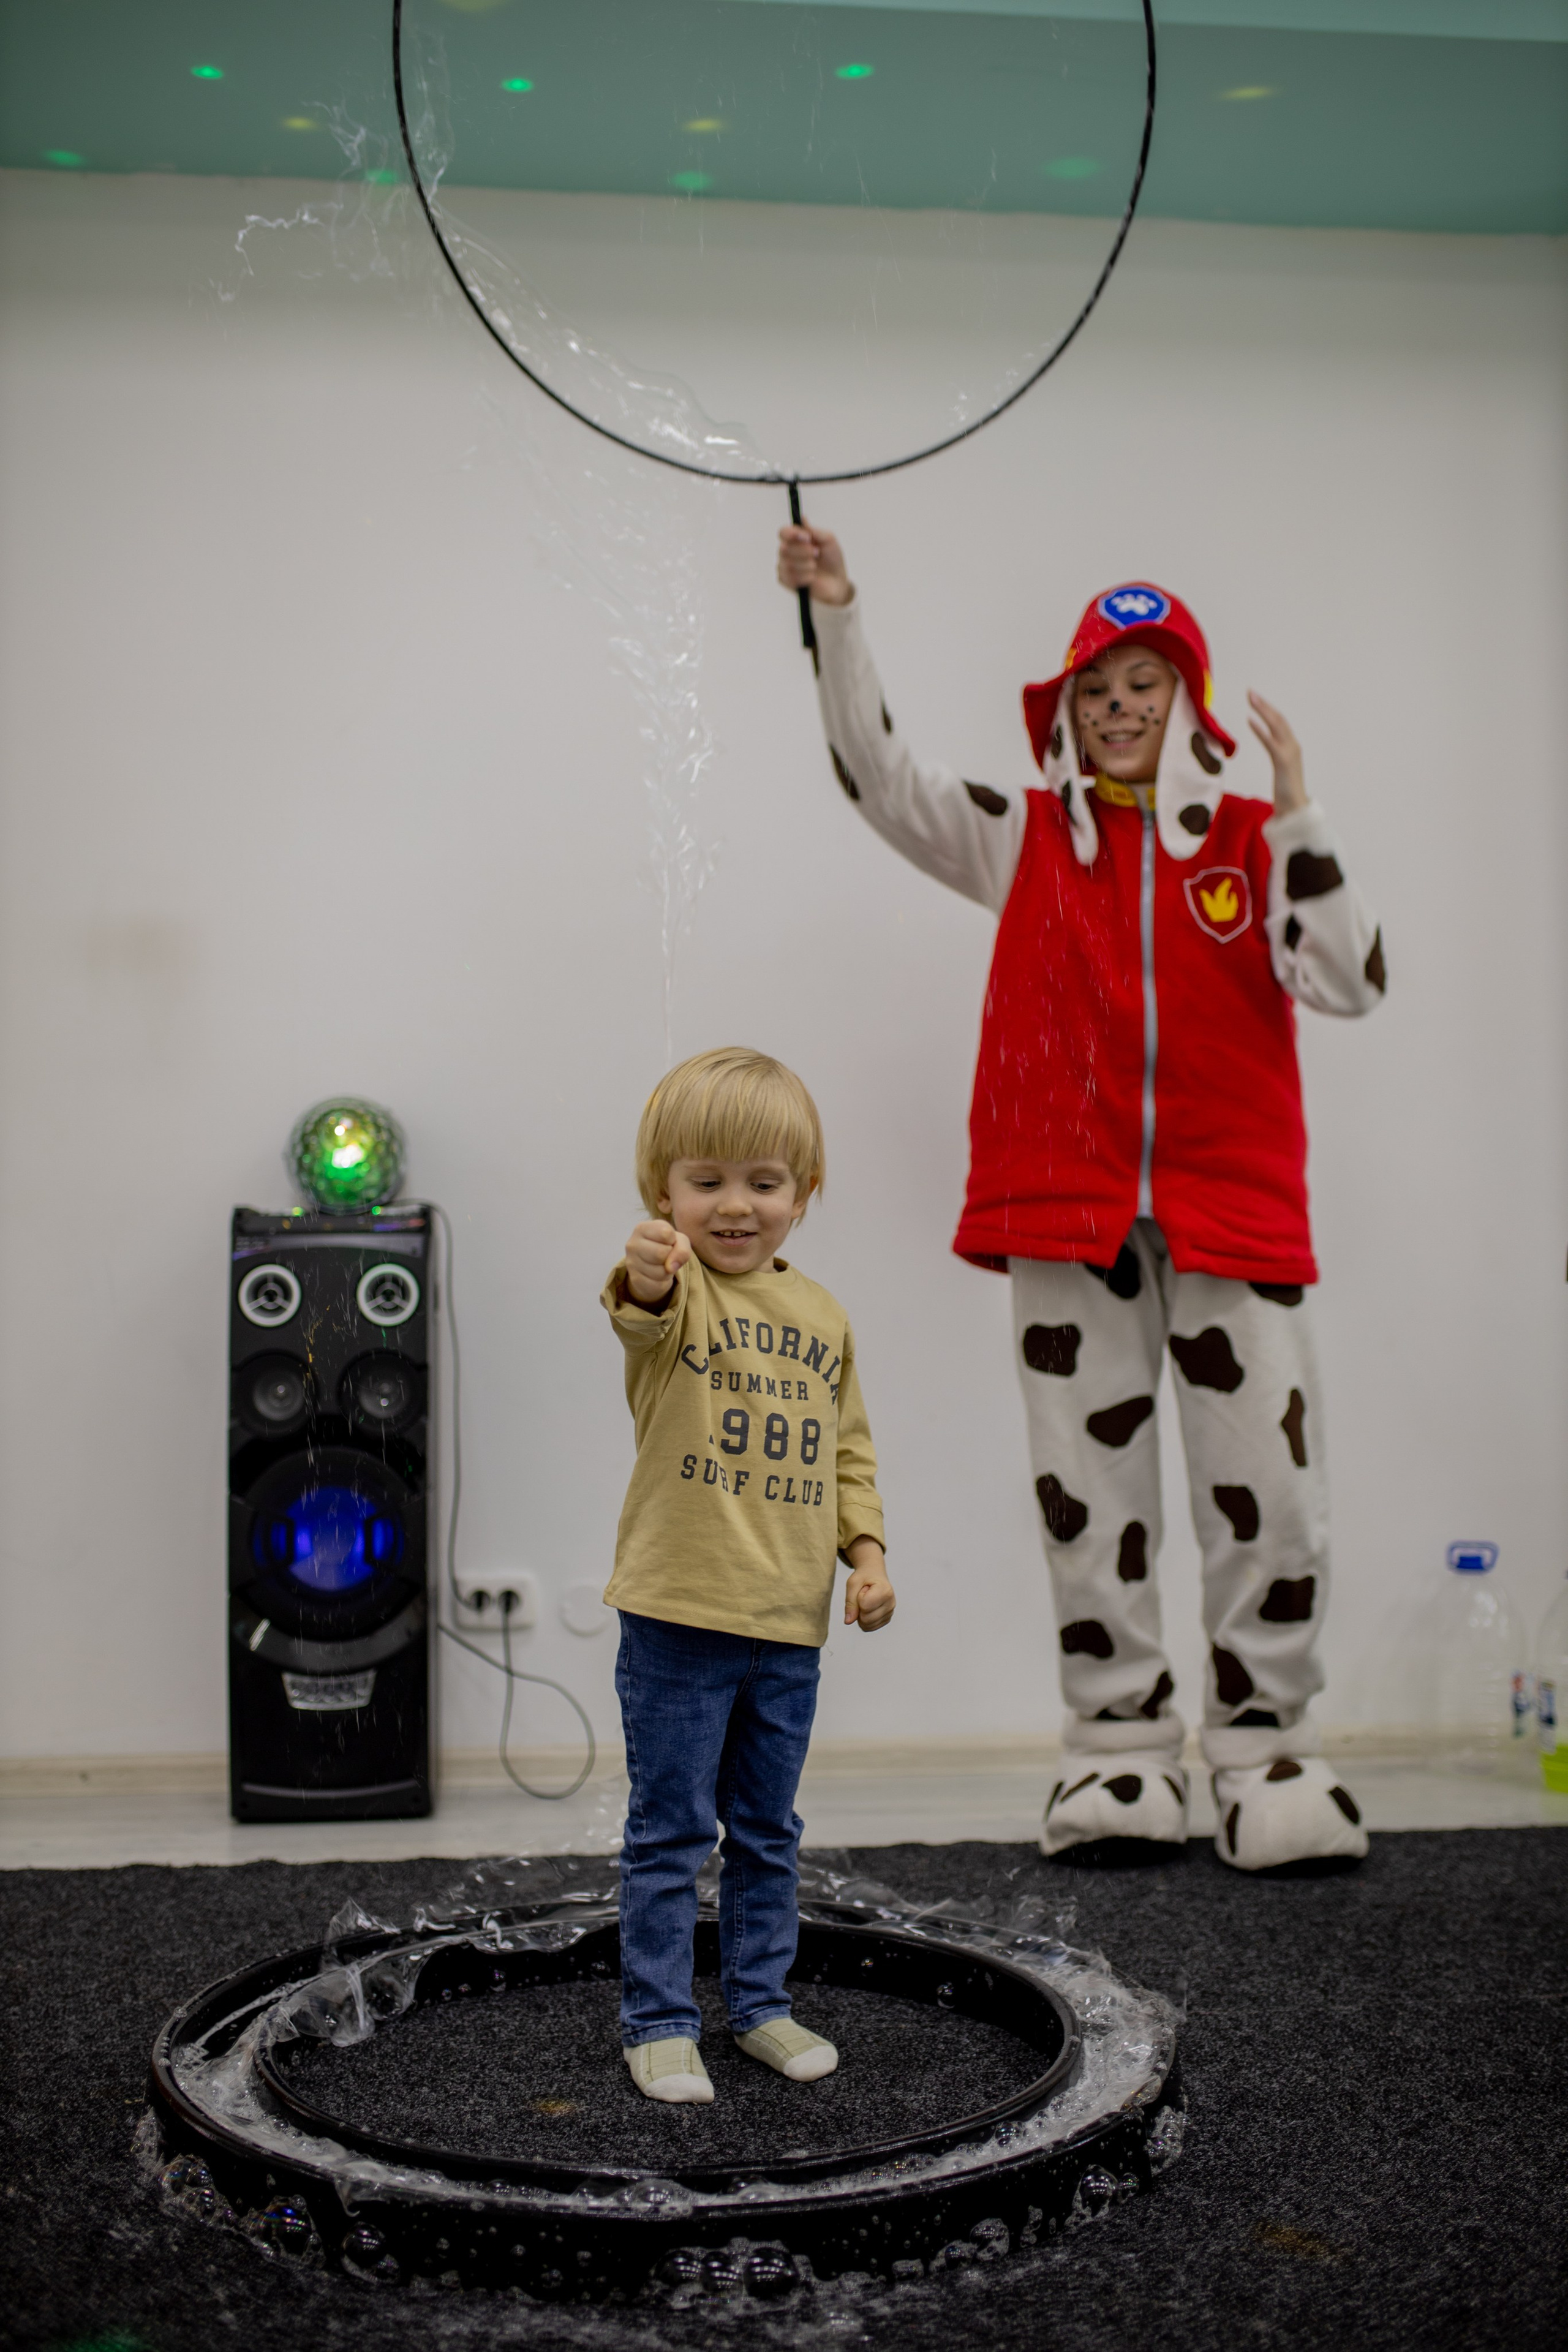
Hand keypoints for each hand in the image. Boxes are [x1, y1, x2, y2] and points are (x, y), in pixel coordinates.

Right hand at [623, 1219, 690, 1303]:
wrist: (652, 1265)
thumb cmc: (666, 1246)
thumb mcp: (679, 1240)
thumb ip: (682, 1248)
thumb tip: (670, 1267)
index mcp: (642, 1228)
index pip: (666, 1233)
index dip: (673, 1240)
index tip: (668, 1242)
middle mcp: (632, 1244)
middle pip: (661, 1253)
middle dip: (670, 1256)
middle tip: (665, 1256)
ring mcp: (631, 1263)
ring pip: (661, 1271)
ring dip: (668, 1271)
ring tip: (662, 1265)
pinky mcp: (634, 1280)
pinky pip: (658, 1285)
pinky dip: (664, 1282)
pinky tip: (658, 1276)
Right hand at [778, 523, 852, 607]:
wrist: (837, 581)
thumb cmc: (832, 559)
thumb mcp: (828, 540)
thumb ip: (814, 531)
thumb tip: (803, 518)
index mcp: (795, 539)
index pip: (783, 532)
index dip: (792, 534)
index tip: (807, 537)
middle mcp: (786, 551)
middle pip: (783, 548)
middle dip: (803, 551)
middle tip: (817, 553)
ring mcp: (784, 566)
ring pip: (787, 564)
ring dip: (805, 565)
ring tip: (815, 566)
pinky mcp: (786, 581)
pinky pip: (789, 578)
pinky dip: (804, 577)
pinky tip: (811, 578)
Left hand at [844, 1538, 894, 1631]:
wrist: (874, 1573)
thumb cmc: (864, 1577)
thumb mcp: (852, 1583)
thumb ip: (850, 1602)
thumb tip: (848, 1621)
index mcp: (885, 1591)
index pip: (864, 1605)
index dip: (858, 1597)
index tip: (864, 1588)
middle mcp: (891, 1604)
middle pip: (865, 1619)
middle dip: (859, 1608)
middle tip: (864, 1595)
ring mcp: (890, 1613)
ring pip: (867, 1626)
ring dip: (861, 1615)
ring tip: (867, 1600)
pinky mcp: (886, 1619)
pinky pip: (869, 1628)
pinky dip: (864, 1620)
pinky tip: (869, 1607)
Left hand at [1248, 691, 1306, 816]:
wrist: (1296, 810)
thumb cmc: (1287, 793)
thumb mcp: (1282, 769)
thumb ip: (1278, 755)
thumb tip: (1272, 747)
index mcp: (1292, 746)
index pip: (1280, 722)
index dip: (1268, 709)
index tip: (1256, 698)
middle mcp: (1293, 746)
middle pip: (1278, 719)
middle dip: (1264, 704)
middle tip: (1250, 691)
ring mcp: (1289, 753)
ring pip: (1276, 725)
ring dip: (1263, 710)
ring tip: (1251, 698)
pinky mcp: (1283, 762)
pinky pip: (1270, 742)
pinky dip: (1260, 730)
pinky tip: (1250, 720)